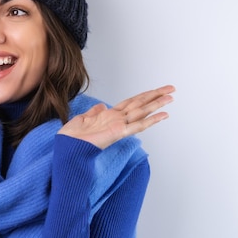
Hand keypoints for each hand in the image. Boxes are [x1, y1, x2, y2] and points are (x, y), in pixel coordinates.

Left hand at [58, 85, 174, 148]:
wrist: (66, 147)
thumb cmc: (71, 138)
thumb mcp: (82, 119)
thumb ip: (94, 112)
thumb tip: (102, 106)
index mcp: (109, 116)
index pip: (130, 103)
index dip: (143, 96)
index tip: (154, 91)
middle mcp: (117, 120)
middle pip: (140, 104)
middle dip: (156, 96)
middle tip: (171, 89)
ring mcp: (119, 126)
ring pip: (142, 112)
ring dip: (157, 104)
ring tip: (171, 97)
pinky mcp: (118, 133)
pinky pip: (138, 125)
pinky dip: (151, 120)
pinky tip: (163, 115)